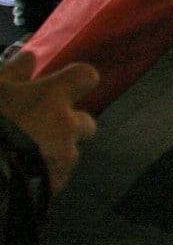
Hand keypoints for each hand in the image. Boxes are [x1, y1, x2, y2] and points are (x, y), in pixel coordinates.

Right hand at [0, 50, 98, 193]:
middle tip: (40, 128)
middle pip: (86, 122)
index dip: (77, 80)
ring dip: (56, 152)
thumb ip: (12, 72)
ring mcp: (63, 160)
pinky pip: (56, 179)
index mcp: (52, 98)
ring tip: (25, 156)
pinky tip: (22, 176)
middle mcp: (67, 127)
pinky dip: (45, 177)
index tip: (64, 84)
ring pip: (71, 153)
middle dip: (70, 125)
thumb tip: (28, 56)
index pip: (87, 76)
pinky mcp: (54, 188)